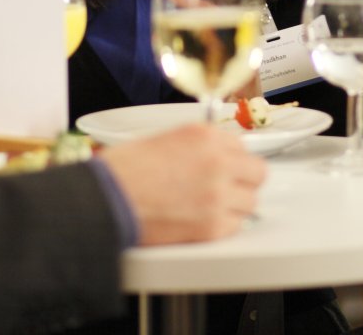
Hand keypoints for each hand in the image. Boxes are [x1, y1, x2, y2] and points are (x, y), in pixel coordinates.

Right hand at [97, 124, 266, 243]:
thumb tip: (213, 156)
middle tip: (228, 187)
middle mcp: (217, 162)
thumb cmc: (122, 172)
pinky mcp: (212, 226)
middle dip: (244, 180)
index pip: (241, 146)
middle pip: (257, 173)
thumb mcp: (163, 140)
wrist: (106, 201)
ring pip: (250, 202)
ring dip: (234, 205)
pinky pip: (236, 226)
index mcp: (203, 136)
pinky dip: (222, 226)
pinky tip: (201, 221)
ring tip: (209, 207)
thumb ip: (196, 147)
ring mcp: (217, 195)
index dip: (231, 159)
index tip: (227, 167)